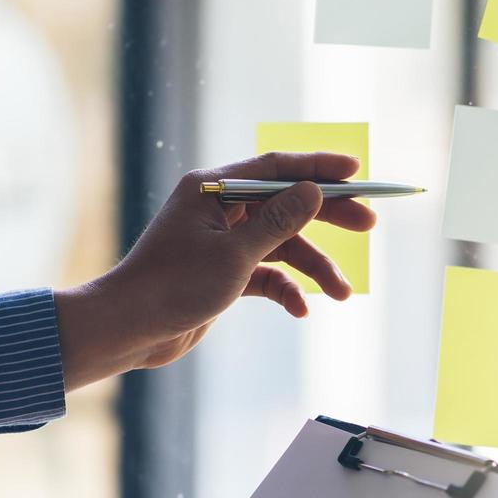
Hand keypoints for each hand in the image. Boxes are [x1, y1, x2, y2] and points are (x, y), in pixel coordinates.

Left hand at [54, 152, 377, 390]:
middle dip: (327, 216)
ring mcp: (222, 241)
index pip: (275, 167)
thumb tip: (313, 190)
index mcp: (212, 188)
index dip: (318, 167)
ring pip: (281, 245)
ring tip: (344, 292)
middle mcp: (218, 209)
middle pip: (285, 203)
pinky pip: (267, 274)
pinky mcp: (223, 273)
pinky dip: (287, 289)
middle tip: (368, 223)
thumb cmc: (172, 286)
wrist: (129, 329)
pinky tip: (301, 309)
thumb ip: (278, 221)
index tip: (356, 172)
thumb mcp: (234, 254)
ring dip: (314, 267)